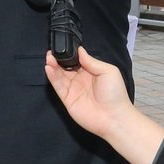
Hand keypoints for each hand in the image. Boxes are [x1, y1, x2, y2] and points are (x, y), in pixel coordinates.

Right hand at [45, 46, 163, 163]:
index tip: (63, 46)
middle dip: (58, 59)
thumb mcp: (108, 71)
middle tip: (52, 52)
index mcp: (91, 71)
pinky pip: (57, 86)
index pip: (77, 60)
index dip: (69, 54)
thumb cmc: (115, 94)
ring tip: (49, 58)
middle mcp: (80, 79)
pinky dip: (52, 77)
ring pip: (59, 75)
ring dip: (53, 66)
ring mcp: (73, 89)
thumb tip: (80, 50)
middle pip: (66, 67)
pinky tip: (49, 68)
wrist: (113, 117)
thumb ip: (91, 61)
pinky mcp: (66, 98)